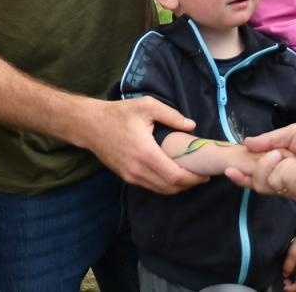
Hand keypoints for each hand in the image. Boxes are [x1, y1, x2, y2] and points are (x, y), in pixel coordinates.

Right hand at [85, 97, 205, 193]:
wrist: (90, 125)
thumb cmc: (118, 114)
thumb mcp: (147, 106)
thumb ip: (171, 115)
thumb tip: (192, 126)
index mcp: (145, 153)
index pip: (175, 176)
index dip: (193, 178)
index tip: (205, 172)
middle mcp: (138, 170)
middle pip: (170, 188)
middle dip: (189, 184)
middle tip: (202, 174)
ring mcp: (131, 176)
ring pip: (161, 190)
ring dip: (178, 187)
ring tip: (191, 175)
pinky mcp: (126, 177)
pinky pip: (151, 186)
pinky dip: (165, 185)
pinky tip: (173, 174)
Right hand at [225, 123, 295, 204]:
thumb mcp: (291, 134)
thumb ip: (268, 140)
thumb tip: (246, 143)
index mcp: (278, 165)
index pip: (255, 175)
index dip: (241, 176)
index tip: (229, 169)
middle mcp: (282, 180)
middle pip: (259, 181)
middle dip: (265, 165)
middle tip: (280, 154)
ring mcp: (292, 191)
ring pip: (272, 183)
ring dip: (286, 166)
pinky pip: (288, 184)